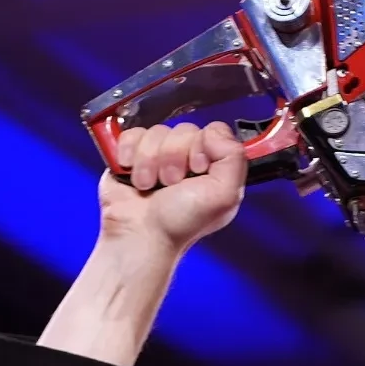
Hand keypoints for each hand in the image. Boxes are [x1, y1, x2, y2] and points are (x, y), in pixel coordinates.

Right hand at [98, 120, 248, 257]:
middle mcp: (189, 159)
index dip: (202, 147)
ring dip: (150, 161)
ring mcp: (160, 155)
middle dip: (174, 157)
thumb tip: (215, 131)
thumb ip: (234, 157)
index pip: (213, 131)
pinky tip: (133, 175)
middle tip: (171, 184)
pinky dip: (130, 153)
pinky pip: (133, 134)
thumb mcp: (224, 195)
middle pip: (184, 130)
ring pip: (157, 132)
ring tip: (150, 185)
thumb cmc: (180, 223)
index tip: (197, 170)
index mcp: (214, 167)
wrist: (140, 234)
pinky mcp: (133, 154)